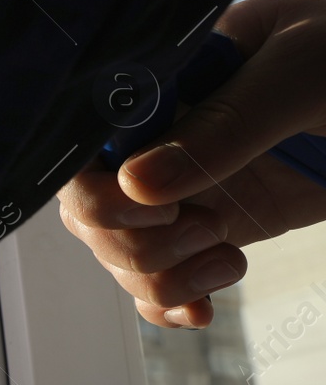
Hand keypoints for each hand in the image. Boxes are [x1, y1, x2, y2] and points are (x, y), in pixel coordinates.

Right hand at [58, 0, 325, 327]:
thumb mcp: (302, 76)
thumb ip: (226, 126)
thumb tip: (134, 184)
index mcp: (162, 83)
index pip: (83, 145)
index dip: (100, 193)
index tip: (162, 208)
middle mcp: (158, 138)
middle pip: (89, 213)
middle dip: (137, 244)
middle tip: (209, 228)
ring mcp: (185, 187)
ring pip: (120, 257)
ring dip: (163, 278)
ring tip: (228, 257)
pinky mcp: (216, 226)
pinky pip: (158, 280)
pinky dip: (171, 304)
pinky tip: (203, 308)